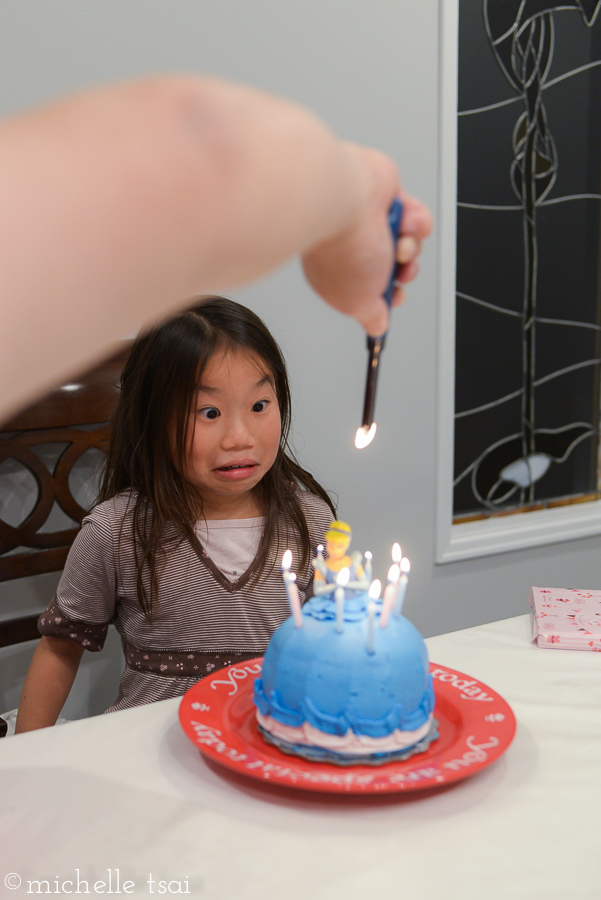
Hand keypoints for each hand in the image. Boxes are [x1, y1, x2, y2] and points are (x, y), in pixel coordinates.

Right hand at [301, 146, 432, 335]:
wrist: (347, 201)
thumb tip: (376, 328)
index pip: (371, 287)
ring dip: (409, 247)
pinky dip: (416, 223)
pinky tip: (401, 222)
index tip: (394, 296)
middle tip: (394, 268)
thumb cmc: (344, 248)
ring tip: (396, 242)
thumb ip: (370, 315)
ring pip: (409, 243)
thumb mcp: (357, 301)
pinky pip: (417, 218)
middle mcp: (356, 245)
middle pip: (394, 266)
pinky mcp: (388, 198)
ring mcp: (373, 221)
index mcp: (340, 271)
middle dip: (403, 271)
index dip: (387, 294)